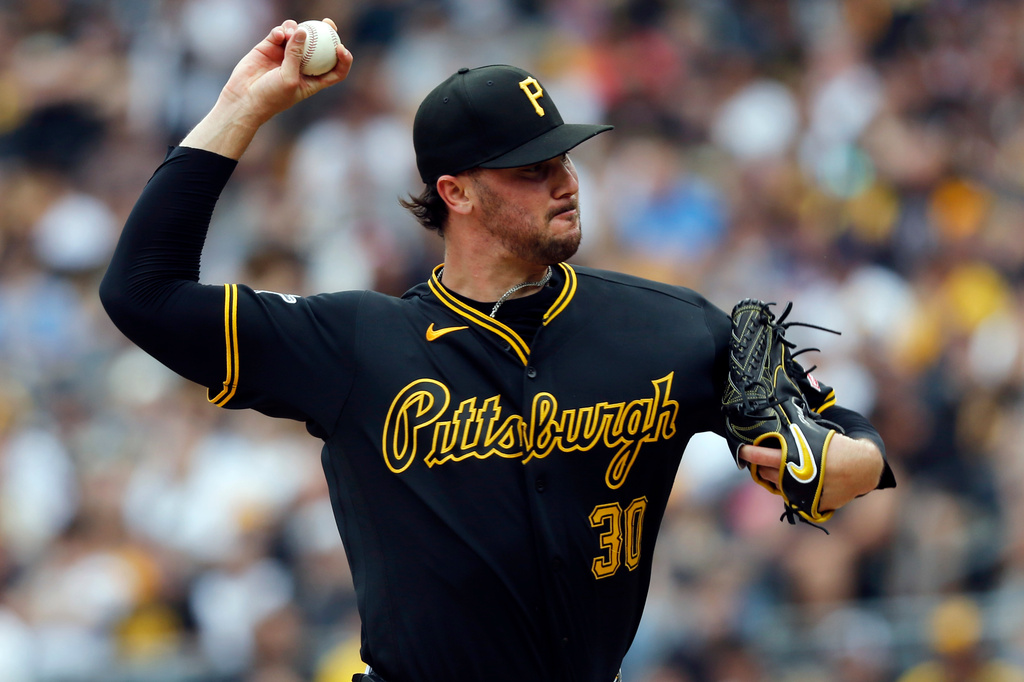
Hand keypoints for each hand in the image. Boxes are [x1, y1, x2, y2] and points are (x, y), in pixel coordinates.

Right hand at [218, 18, 352, 125]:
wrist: (244, 98)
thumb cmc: (270, 96)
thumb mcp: (288, 79)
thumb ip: (296, 56)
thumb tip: (303, 31)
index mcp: (313, 80)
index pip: (335, 70)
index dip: (343, 59)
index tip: (342, 48)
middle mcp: (302, 66)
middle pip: (320, 47)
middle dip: (326, 33)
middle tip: (328, 23)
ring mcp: (286, 55)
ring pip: (298, 36)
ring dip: (297, 30)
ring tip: (291, 32)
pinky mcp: (270, 47)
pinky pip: (280, 33)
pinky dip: (281, 31)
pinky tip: (279, 34)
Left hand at [738, 434, 883, 511]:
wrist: (864, 468)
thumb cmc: (839, 447)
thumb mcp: (818, 436)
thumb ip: (797, 435)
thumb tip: (777, 419)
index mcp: (801, 458)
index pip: (767, 456)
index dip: (752, 453)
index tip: (742, 450)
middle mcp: (801, 478)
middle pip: (767, 474)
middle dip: (760, 466)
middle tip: (756, 459)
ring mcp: (805, 493)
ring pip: (778, 486)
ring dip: (772, 478)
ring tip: (772, 468)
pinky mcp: (812, 504)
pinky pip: (792, 497)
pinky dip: (788, 489)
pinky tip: (791, 479)